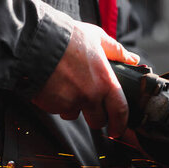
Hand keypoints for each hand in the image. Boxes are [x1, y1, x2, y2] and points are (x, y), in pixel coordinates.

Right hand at [32, 21, 139, 136]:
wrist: (36, 42)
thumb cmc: (67, 38)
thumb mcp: (96, 37)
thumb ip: (116, 51)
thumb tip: (132, 59)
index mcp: (105, 81)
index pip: (120, 111)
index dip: (120, 124)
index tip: (117, 129)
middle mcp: (91, 95)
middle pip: (98, 121)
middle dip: (95, 117)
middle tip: (91, 107)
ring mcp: (71, 102)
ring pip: (76, 115)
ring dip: (74, 108)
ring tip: (68, 88)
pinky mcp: (54, 105)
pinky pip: (60, 110)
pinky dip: (59, 103)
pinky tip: (55, 87)